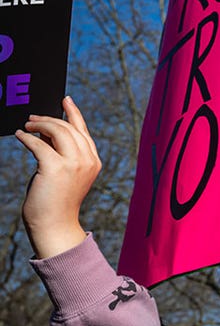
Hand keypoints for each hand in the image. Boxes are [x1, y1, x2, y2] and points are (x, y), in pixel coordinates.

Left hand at [15, 96, 100, 258]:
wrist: (54, 225)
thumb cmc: (56, 201)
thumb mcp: (63, 172)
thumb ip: (60, 152)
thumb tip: (45, 130)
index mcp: (93, 161)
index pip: (83, 130)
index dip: (73, 113)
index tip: (65, 100)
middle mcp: (87, 160)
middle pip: (69, 127)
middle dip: (50, 118)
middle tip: (33, 118)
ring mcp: (74, 164)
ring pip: (57, 131)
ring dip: (40, 124)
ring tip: (27, 124)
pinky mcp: (55, 168)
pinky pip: (39, 144)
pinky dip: (27, 137)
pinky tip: (20, 136)